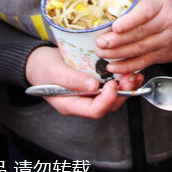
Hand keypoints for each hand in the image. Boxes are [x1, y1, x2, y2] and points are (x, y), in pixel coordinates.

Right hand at [24, 45, 141, 117]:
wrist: (36, 61)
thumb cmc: (42, 67)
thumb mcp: (54, 71)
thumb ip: (72, 80)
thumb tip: (93, 86)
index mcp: (71, 104)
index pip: (94, 110)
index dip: (107, 99)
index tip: (113, 84)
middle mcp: (82, 102)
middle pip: (108, 105)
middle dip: (123, 93)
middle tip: (131, 77)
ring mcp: (88, 93)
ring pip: (112, 96)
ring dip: (126, 86)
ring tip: (135, 73)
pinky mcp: (93, 82)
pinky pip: (110, 85)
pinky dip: (121, 78)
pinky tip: (128, 67)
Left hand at [95, 0, 171, 74]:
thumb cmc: (163, 8)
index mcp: (160, 4)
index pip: (145, 12)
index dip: (130, 21)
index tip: (115, 26)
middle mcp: (165, 22)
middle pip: (140, 33)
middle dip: (117, 40)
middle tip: (100, 42)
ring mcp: (165, 40)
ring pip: (140, 50)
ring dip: (118, 54)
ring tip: (101, 53)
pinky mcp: (162, 55)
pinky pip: (143, 62)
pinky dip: (126, 66)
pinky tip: (113, 66)